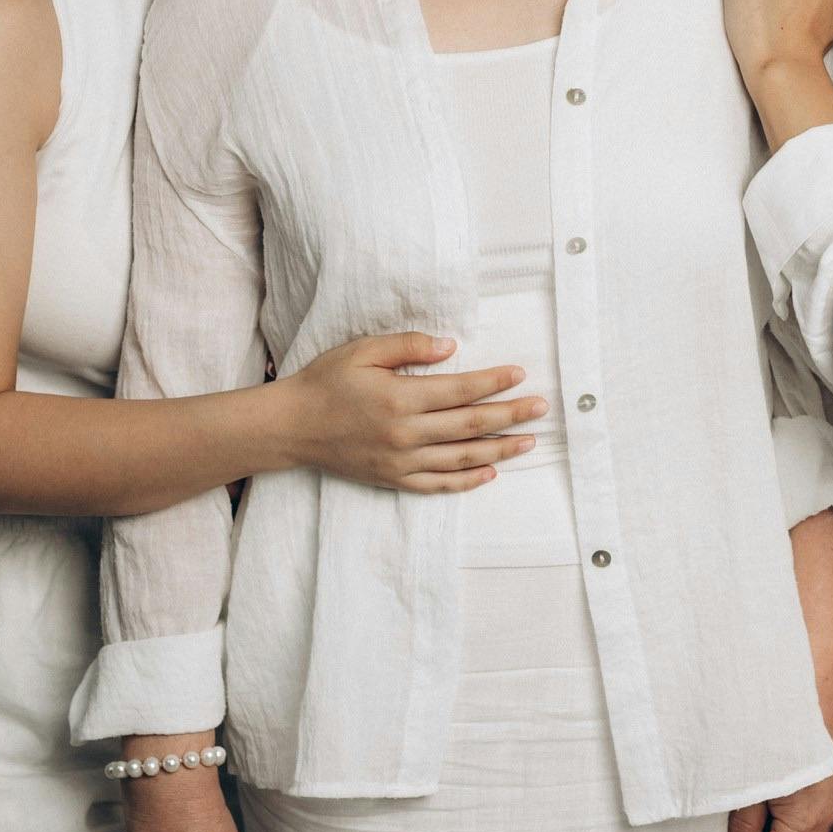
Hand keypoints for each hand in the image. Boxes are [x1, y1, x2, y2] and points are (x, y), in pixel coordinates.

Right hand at [286, 331, 548, 492]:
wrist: (291, 426)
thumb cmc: (326, 382)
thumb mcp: (363, 350)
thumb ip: (408, 346)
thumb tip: (450, 346)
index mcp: (400, 398)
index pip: (461, 390)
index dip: (493, 383)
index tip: (519, 375)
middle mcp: (405, 434)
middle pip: (471, 426)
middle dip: (510, 415)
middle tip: (541, 408)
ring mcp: (401, 462)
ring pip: (462, 458)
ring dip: (500, 449)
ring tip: (528, 441)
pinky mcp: (393, 480)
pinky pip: (439, 484)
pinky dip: (467, 480)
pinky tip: (490, 472)